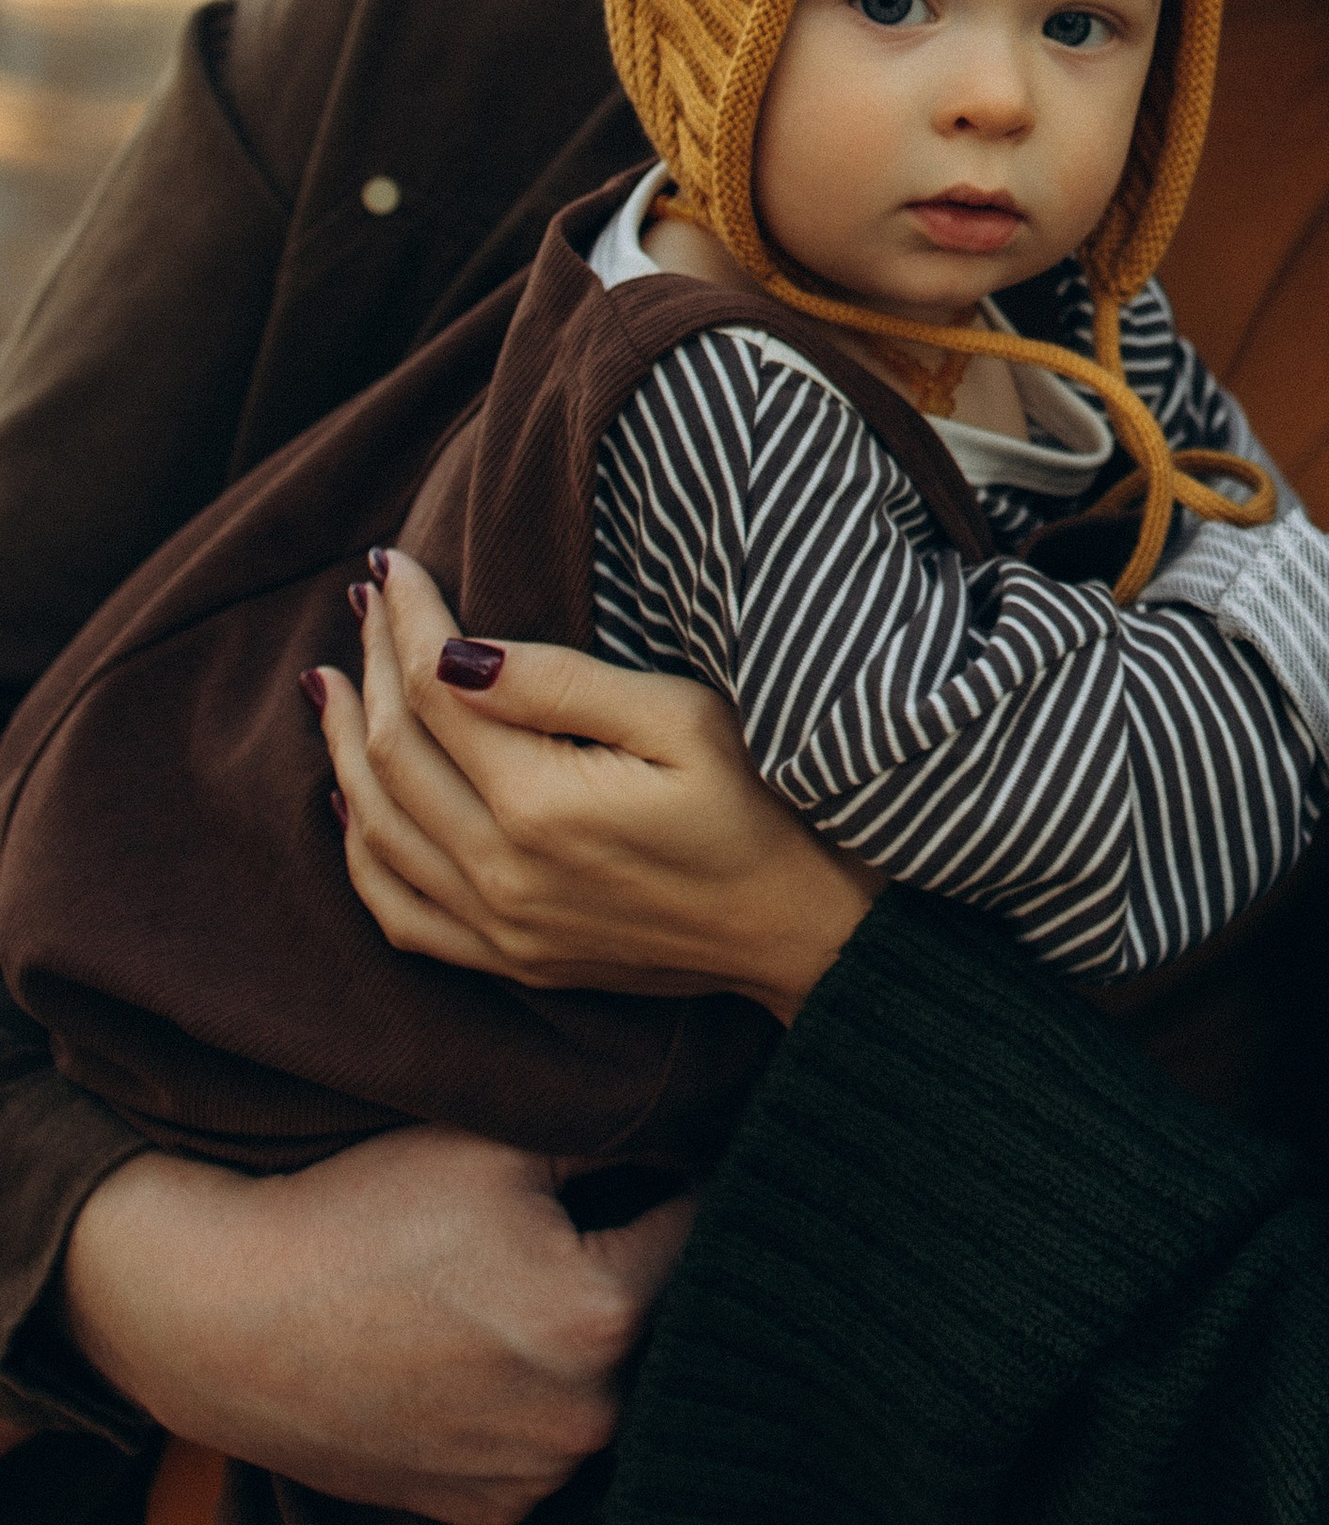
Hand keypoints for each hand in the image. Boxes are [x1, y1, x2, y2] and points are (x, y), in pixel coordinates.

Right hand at [58, 1126, 688, 1524]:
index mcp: (602, 1315)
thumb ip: (626, 1137)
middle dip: (646, 1273)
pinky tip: (492, 1359)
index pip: (699, 1229)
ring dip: (600, 1348)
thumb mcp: (502, 1144)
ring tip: (529, 1294)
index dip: (684, 1182)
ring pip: (615, 1391)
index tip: (660, 1164)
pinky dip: (545, 1406)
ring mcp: (538, 1478)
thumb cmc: (364, 1213)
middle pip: (666, 1322)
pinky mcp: (491, 1514)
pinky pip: (557, 1448)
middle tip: (600, 1225)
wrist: (229, 1319)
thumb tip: (704, 1134)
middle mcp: (587, 1418)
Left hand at [313, 554, 871, 1025]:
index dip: (407, 620)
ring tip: (330, 685)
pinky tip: (351, 808)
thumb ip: (560, 686)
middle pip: (394, 754)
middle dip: (371, 666)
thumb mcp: (681, 720)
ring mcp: (498, 928)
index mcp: (540, 804)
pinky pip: (398, 912)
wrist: (801, 931)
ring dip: (344, 751)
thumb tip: (454, 655)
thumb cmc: (760, 806)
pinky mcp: (510, 960)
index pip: (435, 691)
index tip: (390, 564)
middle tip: (364, 605)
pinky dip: (360, 855)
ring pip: (376, 830)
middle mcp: (500, 873)